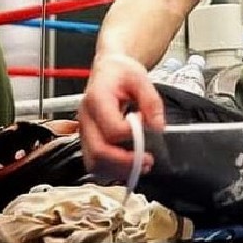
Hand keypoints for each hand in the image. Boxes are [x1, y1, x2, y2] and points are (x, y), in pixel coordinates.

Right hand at [77, 53, 164, 180]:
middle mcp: (86, 118)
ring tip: (142, 166)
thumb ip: (151, 101)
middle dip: (125, 162)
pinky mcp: (88, 140)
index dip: (133, 134)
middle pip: (98, 151)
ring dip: (118, 171)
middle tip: (148, 160)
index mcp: (97, 99)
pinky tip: (130, 167)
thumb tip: (158, 127)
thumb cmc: (121, 73)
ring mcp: (85, 132)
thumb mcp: (141, 78)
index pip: (112, 128)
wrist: (107, 71)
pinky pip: (95, 163)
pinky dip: (112, 171)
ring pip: (93, 163)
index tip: (147, 128)